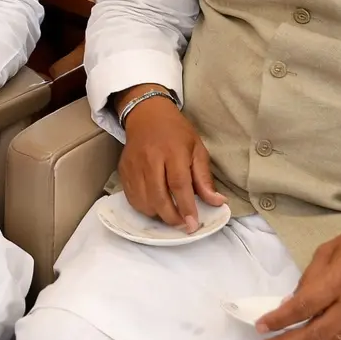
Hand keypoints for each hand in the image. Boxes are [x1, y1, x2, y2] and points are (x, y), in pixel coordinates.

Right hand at [117, 90, 226, 232]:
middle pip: (158, 197)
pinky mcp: (123, 169)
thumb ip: (204, 177)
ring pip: (143, 201)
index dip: (186, 207)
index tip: (193, 225)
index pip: (179, 184)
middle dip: (171, 217)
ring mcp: (134, 165)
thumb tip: (217, 202)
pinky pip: (131, 197)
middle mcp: (150, 158)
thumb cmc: (176, 132)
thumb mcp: (197, 148)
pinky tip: (154, 205)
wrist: (146, 114)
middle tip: (182, 225)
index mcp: (173, 151)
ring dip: (157, 214)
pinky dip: (144, 207)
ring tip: (170, 214)